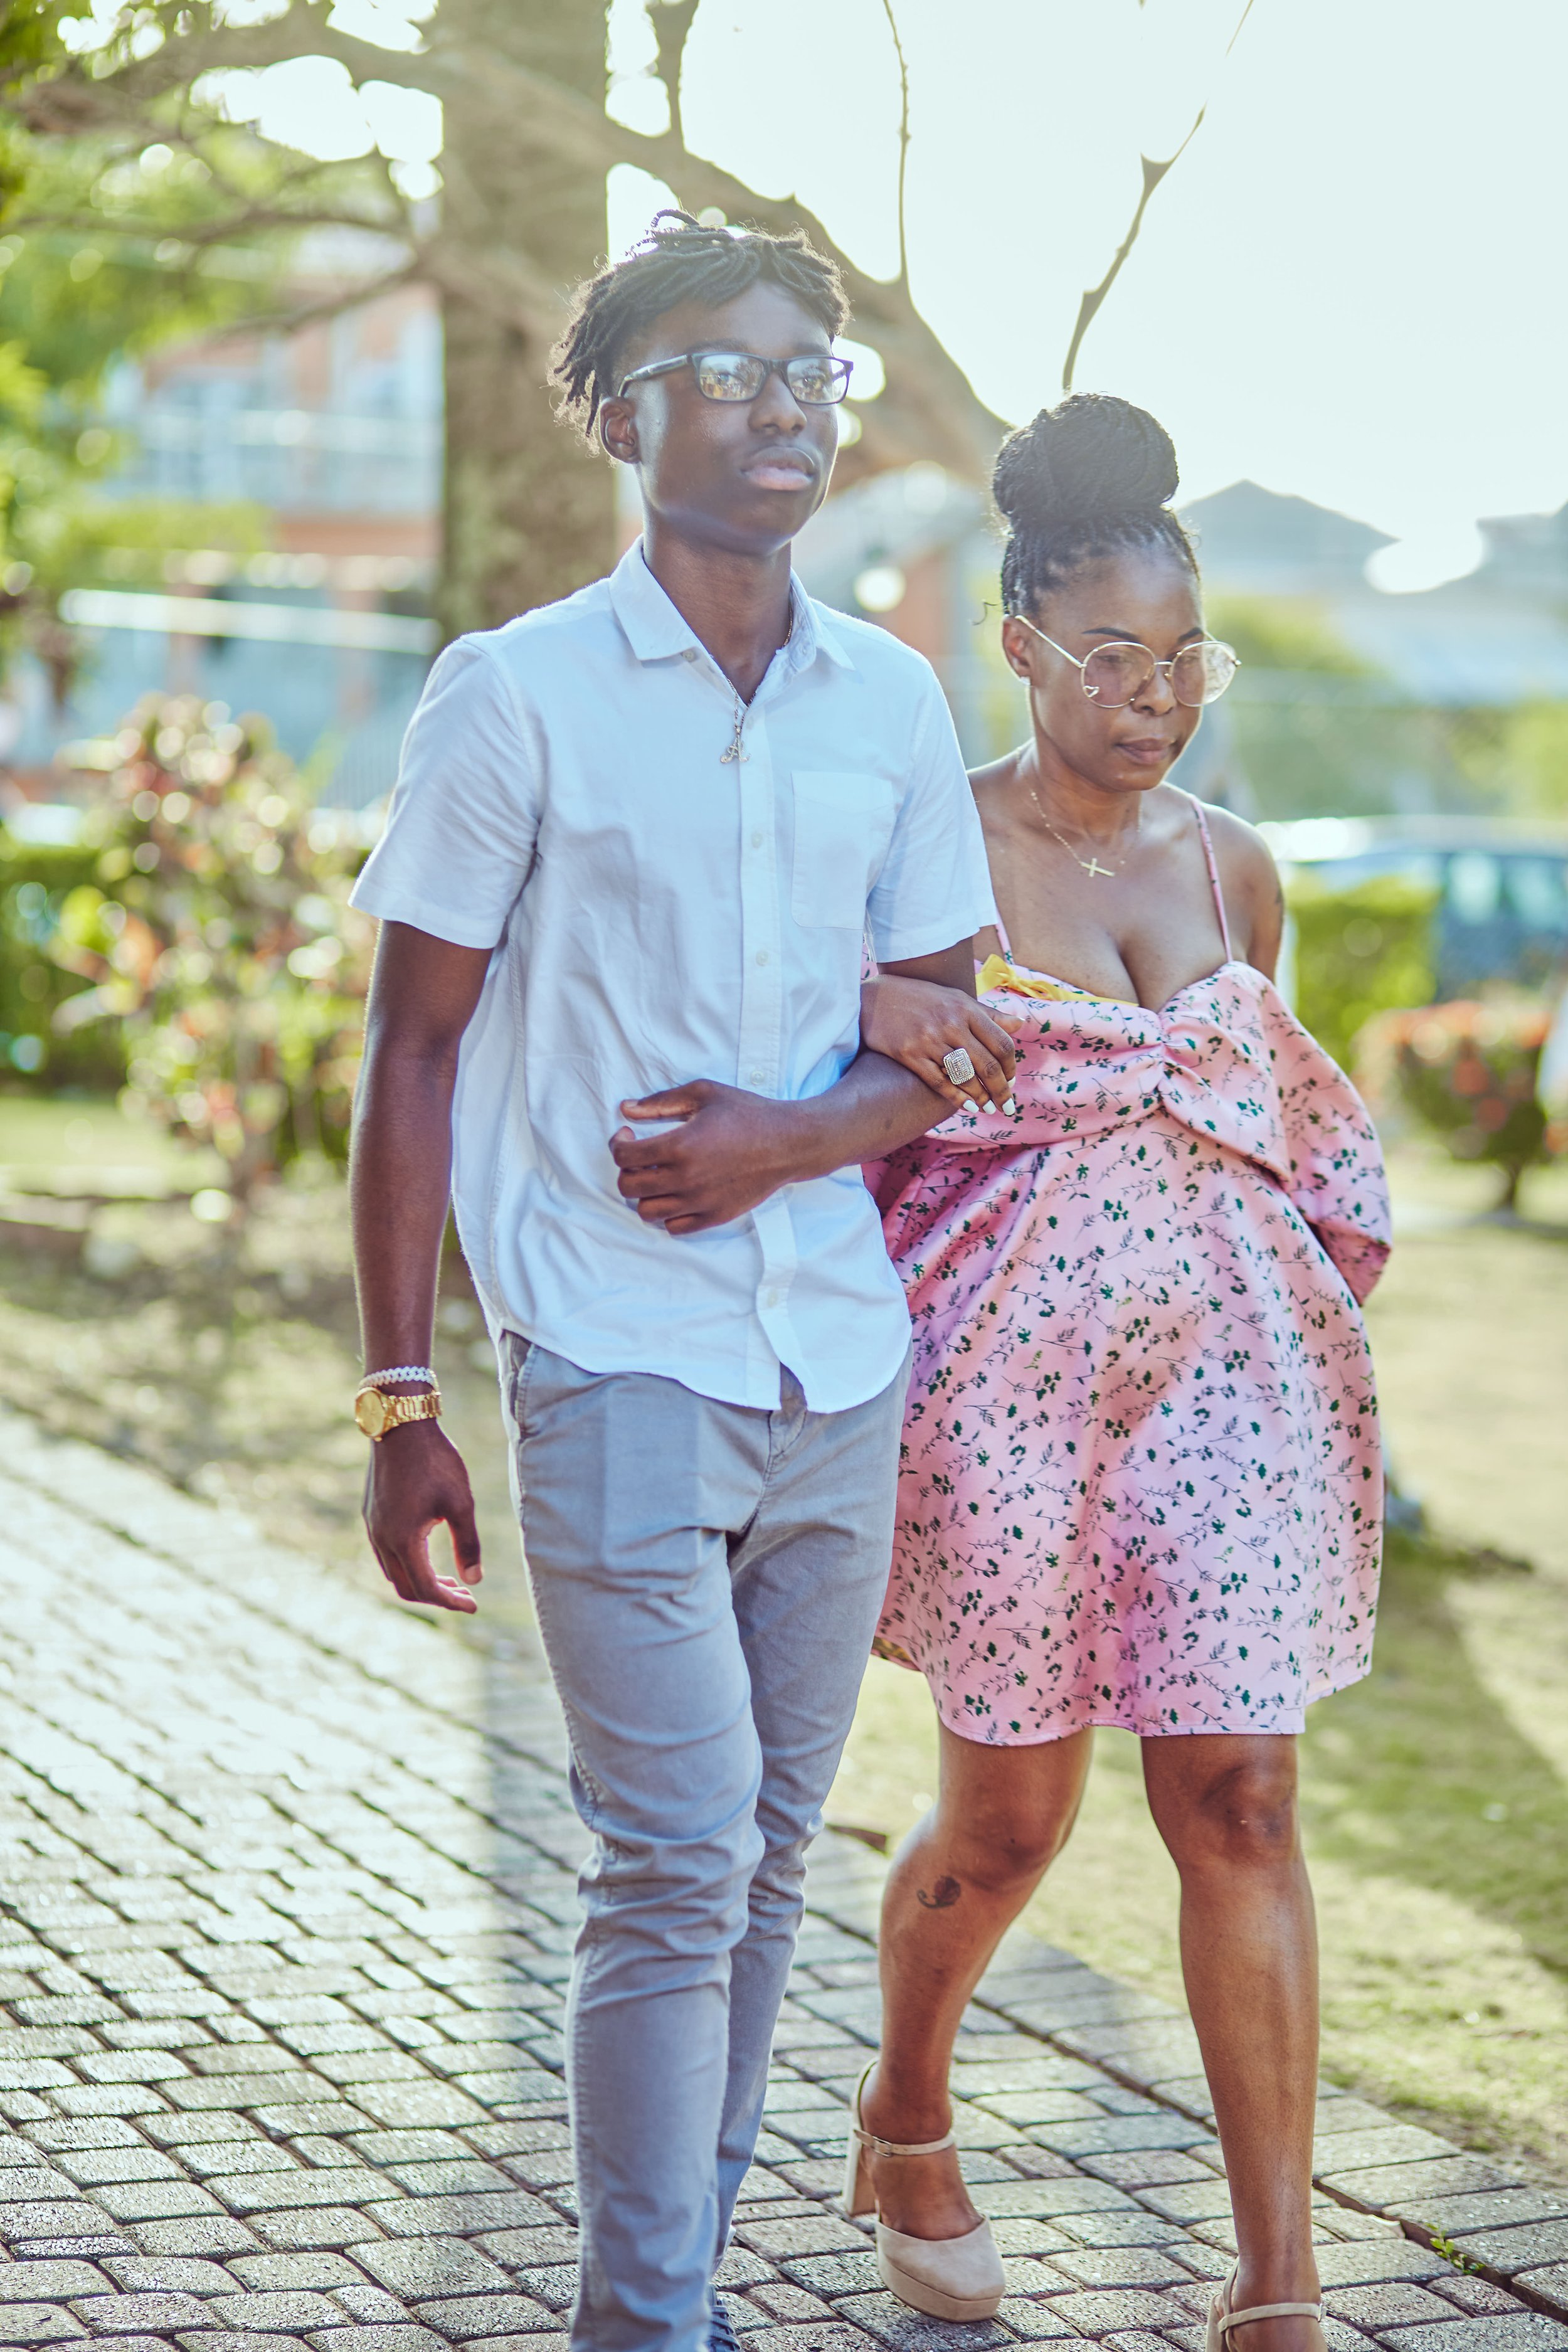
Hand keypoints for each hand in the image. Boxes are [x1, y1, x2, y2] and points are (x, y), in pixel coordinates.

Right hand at [362, 1419, 482, 1611]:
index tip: (473, 1605)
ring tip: (450, 1577)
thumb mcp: (460, 1503)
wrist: (401, 1424)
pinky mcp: (371, 1515)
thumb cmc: (435, 1461)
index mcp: (403, 1540)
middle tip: (464, 1593)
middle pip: (405, 1587)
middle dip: (436, 1595)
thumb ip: (467, 1544)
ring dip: (421, 1580)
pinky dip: (408, 1563)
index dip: (450, 1602)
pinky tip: (427, 1552)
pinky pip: (386, 1554)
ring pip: (393, 1572)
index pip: (426, 1588)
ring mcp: (373, 1527)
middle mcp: (382, 1539)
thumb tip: (475, 1581)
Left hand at [611, 1080, 805, 1233]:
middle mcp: (686, 1179)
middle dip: (627, 1170)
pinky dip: (668, 1213)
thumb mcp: (704, 1094)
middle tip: (641, 1158)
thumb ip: (661, 1102)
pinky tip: (677, 1193)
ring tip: (657, 1177)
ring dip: (645, 1194)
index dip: (618, 1144)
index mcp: (680, 1146)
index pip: (623, 1157)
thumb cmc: (747, 1113)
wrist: (788, 1143)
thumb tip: (625, 1108)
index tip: (628, 1135)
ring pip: (647, 1212)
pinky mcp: (714, 1216)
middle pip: (628, 1187)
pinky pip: (674, 1227)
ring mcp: (699, 1202)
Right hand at [860, 977, 1020, 1112]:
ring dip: (982, 1098)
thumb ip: (988, 1014)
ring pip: (966, 1077)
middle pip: (988, 1065)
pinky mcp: (910, 1055)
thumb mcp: (955, 998)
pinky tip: (968, 1107)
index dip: (1011, 1066)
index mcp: (965, 1008)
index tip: (1012, 1080)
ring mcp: (929, 1040)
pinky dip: (957, 1098)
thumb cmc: (919, 998)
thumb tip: (1020, 1024)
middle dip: (1001, 1090)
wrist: (873, 999)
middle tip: (1007, 1106)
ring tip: (988, 1109)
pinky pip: (940, 1082)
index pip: (1001, 1043)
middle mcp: (950, 1024)